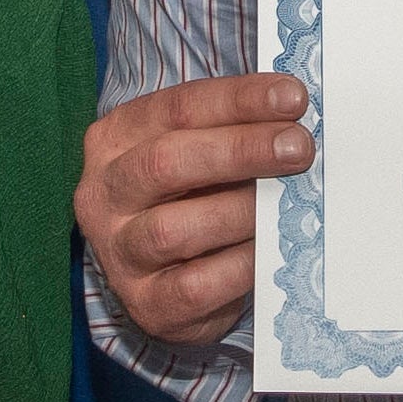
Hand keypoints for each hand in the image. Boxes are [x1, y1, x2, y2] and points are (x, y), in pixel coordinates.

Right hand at [74, 73, 312, 347]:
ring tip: (288, 202)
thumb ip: (235, 132)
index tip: (293, 98)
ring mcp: (118, 253)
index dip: (238, 100)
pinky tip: (270, 252)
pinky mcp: (146, 304)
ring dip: (239, 211)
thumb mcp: (201, 154)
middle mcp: (104, 193)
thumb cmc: (192, 199)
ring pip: (172, 229)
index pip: (176, 108)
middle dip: (240, 150)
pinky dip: (239, 266)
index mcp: (115, 139)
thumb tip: (295, 121)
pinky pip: (194, 285)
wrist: (166, 281)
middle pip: (166, 162)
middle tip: (298, 147)